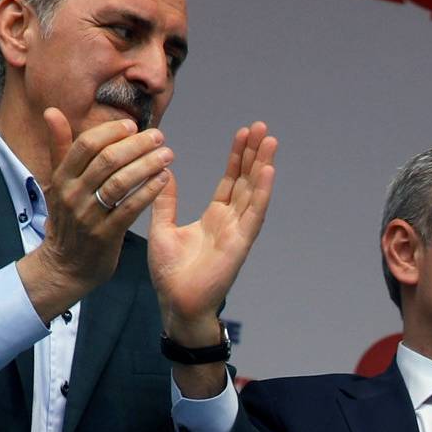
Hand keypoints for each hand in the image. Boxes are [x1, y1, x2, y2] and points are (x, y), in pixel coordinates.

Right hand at [18, 110, 170, 321]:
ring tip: (167, 155)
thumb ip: (59, 147)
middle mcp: (73, 194)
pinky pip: (130, 209)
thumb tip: (52, 111)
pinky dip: (148, 192)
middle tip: (159, 137)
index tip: (133, 126)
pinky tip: (163, 180)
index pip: (86, 145)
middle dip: (136, 145)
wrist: (66, 266)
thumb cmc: (67, 221)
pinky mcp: (105, 235)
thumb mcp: (57, 182)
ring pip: (120, 182)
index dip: (112, 132)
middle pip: (107, 160)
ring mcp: (89, 216)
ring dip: (147, 165)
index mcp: (62, 177)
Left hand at [147, 121, 276, 346]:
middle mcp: (231, 223)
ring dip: (263, 166)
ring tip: (270, 140)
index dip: (237, 158)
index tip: (243, 134)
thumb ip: (166, 201)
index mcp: (215, 219)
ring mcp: (238, 234)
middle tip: (262, 127)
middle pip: (247, 182)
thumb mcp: (162, 227)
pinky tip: (267, 171)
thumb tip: (164, 172)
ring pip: (253, 193)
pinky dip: (261, 192)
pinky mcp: (239, 245)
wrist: (176, 304)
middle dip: (255, 154)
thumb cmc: (170, 274)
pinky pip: (253, 214)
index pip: (231, 182)